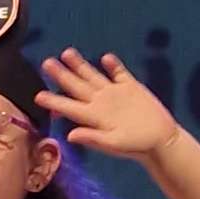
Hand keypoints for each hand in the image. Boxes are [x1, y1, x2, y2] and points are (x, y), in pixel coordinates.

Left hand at [37, 49, 178, 159]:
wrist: (161, 140)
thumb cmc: (136, 145)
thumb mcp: (114, 144)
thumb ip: (93, 138)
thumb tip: (70, 136)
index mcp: (94, 117)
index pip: (69, 107)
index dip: (53, 101)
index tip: (38, 96)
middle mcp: (100, 102)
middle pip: (77, 86)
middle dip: (61, 75)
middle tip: (46, 62)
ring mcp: (115, 93)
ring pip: (93, 76)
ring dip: (80, 65)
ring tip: (67, 52)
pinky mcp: (131, 87)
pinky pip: (119, 73)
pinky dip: (112, 65)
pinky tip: (105, 58)